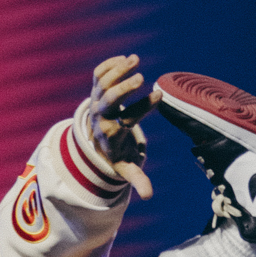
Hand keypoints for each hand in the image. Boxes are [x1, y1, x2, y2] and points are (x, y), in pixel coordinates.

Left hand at [89, 54, 157, 199]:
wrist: (97, 138)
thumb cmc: (116, 152)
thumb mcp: (125, 167)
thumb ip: (136, 179)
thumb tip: (148, 196)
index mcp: (110, 133)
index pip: (125, 120)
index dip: (143, 108)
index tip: (160, 96)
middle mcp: (100, 115)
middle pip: (109, 99)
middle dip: (124, 88)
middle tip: (141, 77)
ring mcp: (96, 99)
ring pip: (103, 82)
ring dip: (118, 70)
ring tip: (135, 60)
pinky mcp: (96, 88)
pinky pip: (99, 73)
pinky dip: (110, 64)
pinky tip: (125, 59)